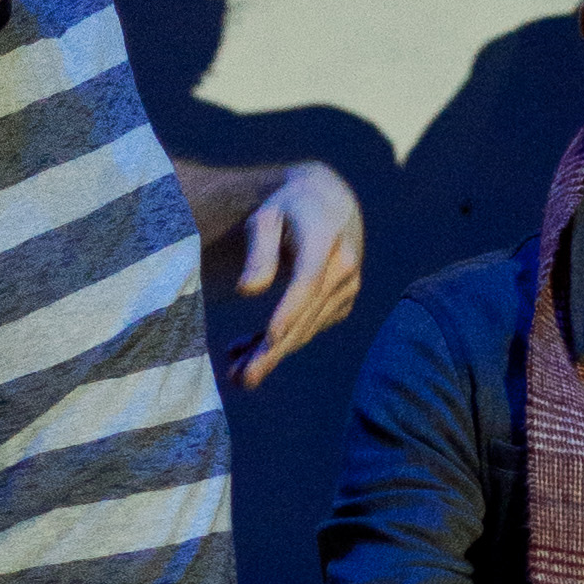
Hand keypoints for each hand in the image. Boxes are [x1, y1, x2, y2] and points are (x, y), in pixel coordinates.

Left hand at [221, 159, 364, 390]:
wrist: (330, 205)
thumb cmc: (288, 208)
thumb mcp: (266, 217)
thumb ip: (258, 252)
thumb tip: (247, 291)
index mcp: (326, 239)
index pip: (308, 280)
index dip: (290, 310)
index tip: (270, 337)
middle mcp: (344, 268)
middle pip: (307, 315)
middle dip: (274, 350)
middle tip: (244, 378)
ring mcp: (347, 289)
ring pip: (307, 329)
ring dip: (272, 353)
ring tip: (236, 375)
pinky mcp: (341, 303)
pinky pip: (309, 328)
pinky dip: (280, 342)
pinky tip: (247, 352)